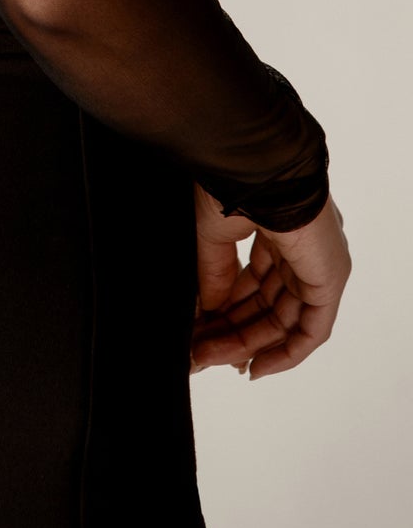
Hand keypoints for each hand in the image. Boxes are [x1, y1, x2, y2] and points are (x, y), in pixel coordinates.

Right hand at [189, 183, 350, 380]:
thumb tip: (207, 313)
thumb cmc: (234, 178)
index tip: (199, 330)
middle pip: (268, 304)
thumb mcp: (215, 234)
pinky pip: (311, 330)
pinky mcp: (329, 279)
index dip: (227, 309)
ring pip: (285, 320)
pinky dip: (285, 352)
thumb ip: (214, 275)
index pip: (254, 281)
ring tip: (211, 358)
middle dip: (232, 330)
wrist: (256, 161)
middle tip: (200, 351)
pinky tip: (254, 365)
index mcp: (278, 226)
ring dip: (249, 343)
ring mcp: (318, 264)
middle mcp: (302, 248)